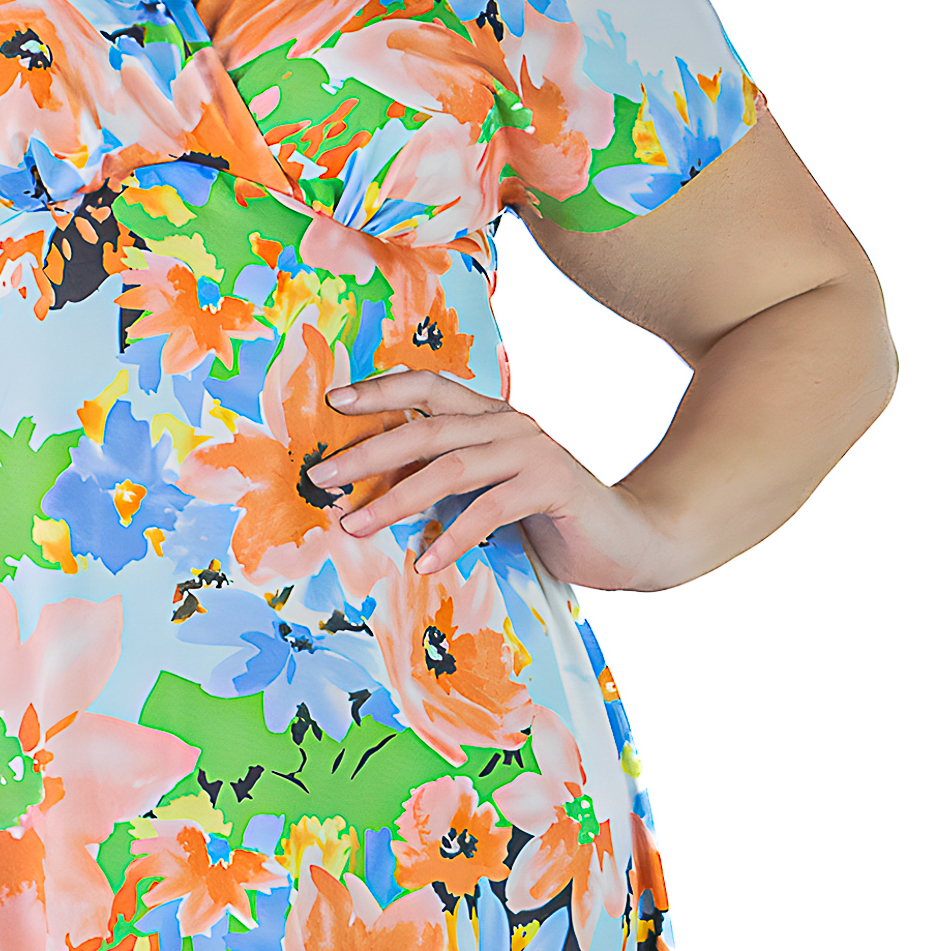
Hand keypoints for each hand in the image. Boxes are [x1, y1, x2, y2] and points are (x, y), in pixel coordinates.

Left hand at [323, 370, 691, 593]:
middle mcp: (509, 424)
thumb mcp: (491, 491)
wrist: (627, 540)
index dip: (381, 390)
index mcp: (491, 417)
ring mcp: (532, 452)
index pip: (429, 387)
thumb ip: (449, 479)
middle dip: (368, 453)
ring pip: (449, 467)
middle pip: (425, 427)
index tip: (334, 402)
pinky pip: (490, 509)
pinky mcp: (552, 487)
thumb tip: (377, 491)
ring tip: (355, 525)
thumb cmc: (549, 519)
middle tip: (324, 478)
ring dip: (396, 499)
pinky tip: (426, 562)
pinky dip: (454, 537)